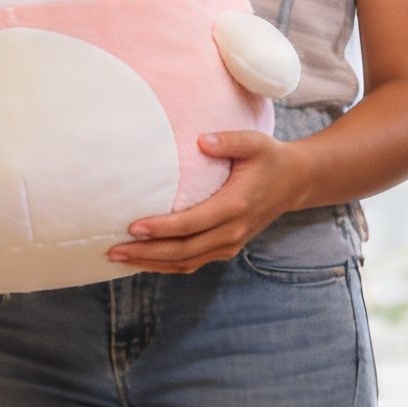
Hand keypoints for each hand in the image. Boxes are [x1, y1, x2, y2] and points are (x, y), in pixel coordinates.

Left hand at [111, 131, 310, 273]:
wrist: (295, 182)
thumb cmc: (270, 158)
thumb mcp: (255, 142)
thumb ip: (228, 141)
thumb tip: (201, 141)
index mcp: (235, 206)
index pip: (192, 224)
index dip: (162, 229)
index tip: (133, 227)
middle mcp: (232, 232)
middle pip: (183, 251)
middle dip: (146, 252)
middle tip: (112, 250)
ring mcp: (229, 244)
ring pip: (185, 262)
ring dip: (151, 263)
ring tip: (118, 258)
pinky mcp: (226, 248)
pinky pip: (192, 263)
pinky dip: (166, 266)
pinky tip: (142, 260)